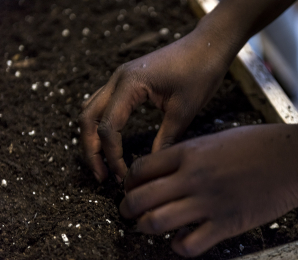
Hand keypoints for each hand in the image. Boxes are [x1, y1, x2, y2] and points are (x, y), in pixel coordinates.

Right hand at [78, 28, 229, 181]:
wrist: (208, 45)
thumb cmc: (200, 73)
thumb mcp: (184, 110)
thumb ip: (165, 139)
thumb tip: (152, 165)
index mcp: (129, 84)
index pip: (108, 127)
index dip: (112, 156)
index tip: (123, 175)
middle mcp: (118, 79)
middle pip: (88, 119)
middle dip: (91, 150)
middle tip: (101, 177)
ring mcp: (120, 78)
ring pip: (92, 110)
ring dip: (92, 137)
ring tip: (102, 163)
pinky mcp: (128, 80)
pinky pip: (104, 104)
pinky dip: (102, 124)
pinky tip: (111, 140)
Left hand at [119, 124, 297, 256]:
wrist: (296, 158)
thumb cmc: (261, 143)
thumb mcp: (218, 139)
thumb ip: (190, 154)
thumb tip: (168, 171)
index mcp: (190, 152)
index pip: (141, 169)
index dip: (129, 182)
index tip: (132, 188)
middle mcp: (193, 177)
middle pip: (140, 198)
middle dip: (127, 208)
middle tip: (129, 212)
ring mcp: (209, 202)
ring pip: (156, 222)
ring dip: (145, 227)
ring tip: (148, 226)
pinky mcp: (227, 224)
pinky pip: (188, 244)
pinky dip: (178, 245)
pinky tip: (181, 239)